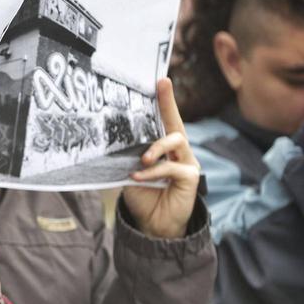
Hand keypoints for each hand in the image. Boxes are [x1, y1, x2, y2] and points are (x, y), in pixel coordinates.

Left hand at [124, 78, 200, 238]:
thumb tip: (113, 141)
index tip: (161, 79)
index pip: (164, 120)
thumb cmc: (142, 196)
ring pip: (177, 141)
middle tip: (162, 84)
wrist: (152, 224)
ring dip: (156, 147)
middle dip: (169, 102)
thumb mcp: (130, 173)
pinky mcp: (190, 178)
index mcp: (164, 148)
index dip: (164, 101)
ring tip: (142, 159)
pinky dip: (153, 172)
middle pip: (176, 122)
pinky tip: (138, 177)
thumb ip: (128, 157)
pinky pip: (171, 168)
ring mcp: (187, 163)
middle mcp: (179, 152)